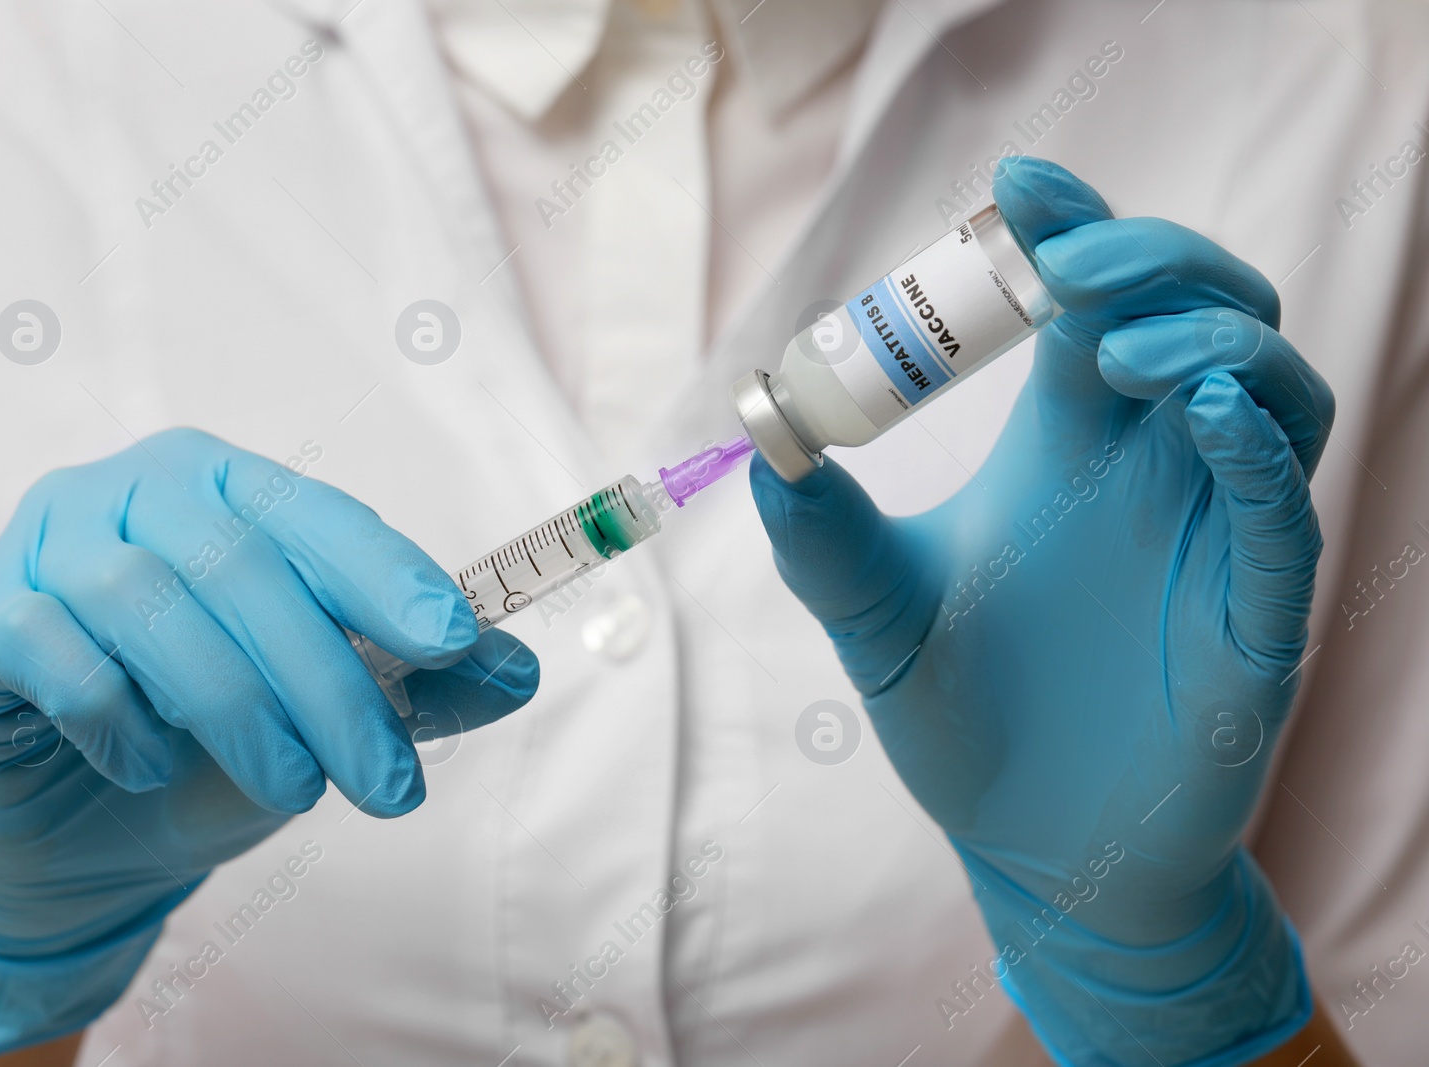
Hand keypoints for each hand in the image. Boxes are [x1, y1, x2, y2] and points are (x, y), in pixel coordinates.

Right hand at [0, 428, 538, 1058]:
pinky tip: (145, 765)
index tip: (453, 643)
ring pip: (149, 603)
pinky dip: (112, 712)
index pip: (319, 516)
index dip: (387, 574)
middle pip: (241, 565)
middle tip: (389, 786)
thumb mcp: (328, 719)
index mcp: (227, 486)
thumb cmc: (212, 753)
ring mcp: (43, 544)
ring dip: (236, 709)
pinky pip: (48, 645)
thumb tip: (519, 670)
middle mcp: (132, 491)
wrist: (78, 840)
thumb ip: (418, 687)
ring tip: (293, 794)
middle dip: (328, 683)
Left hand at [752, 159, 1332, 1065]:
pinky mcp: (1254, 619)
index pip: (1090, 303)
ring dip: (1205, 338)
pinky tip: (1203, 414)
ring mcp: (1213, 538)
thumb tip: (759, 437)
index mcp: (1070, 448)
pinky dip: (1254, 452)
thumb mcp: (877, 620)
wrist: (1028, 854)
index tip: (1015, 189)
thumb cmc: (964, 724)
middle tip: (1065, 262)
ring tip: (1114, 344)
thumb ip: (825, 538)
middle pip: (1199, 314)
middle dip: (1148, 261)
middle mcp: (1152, 472)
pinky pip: (1280, 513)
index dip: (1069, 232)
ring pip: (1269, 389)